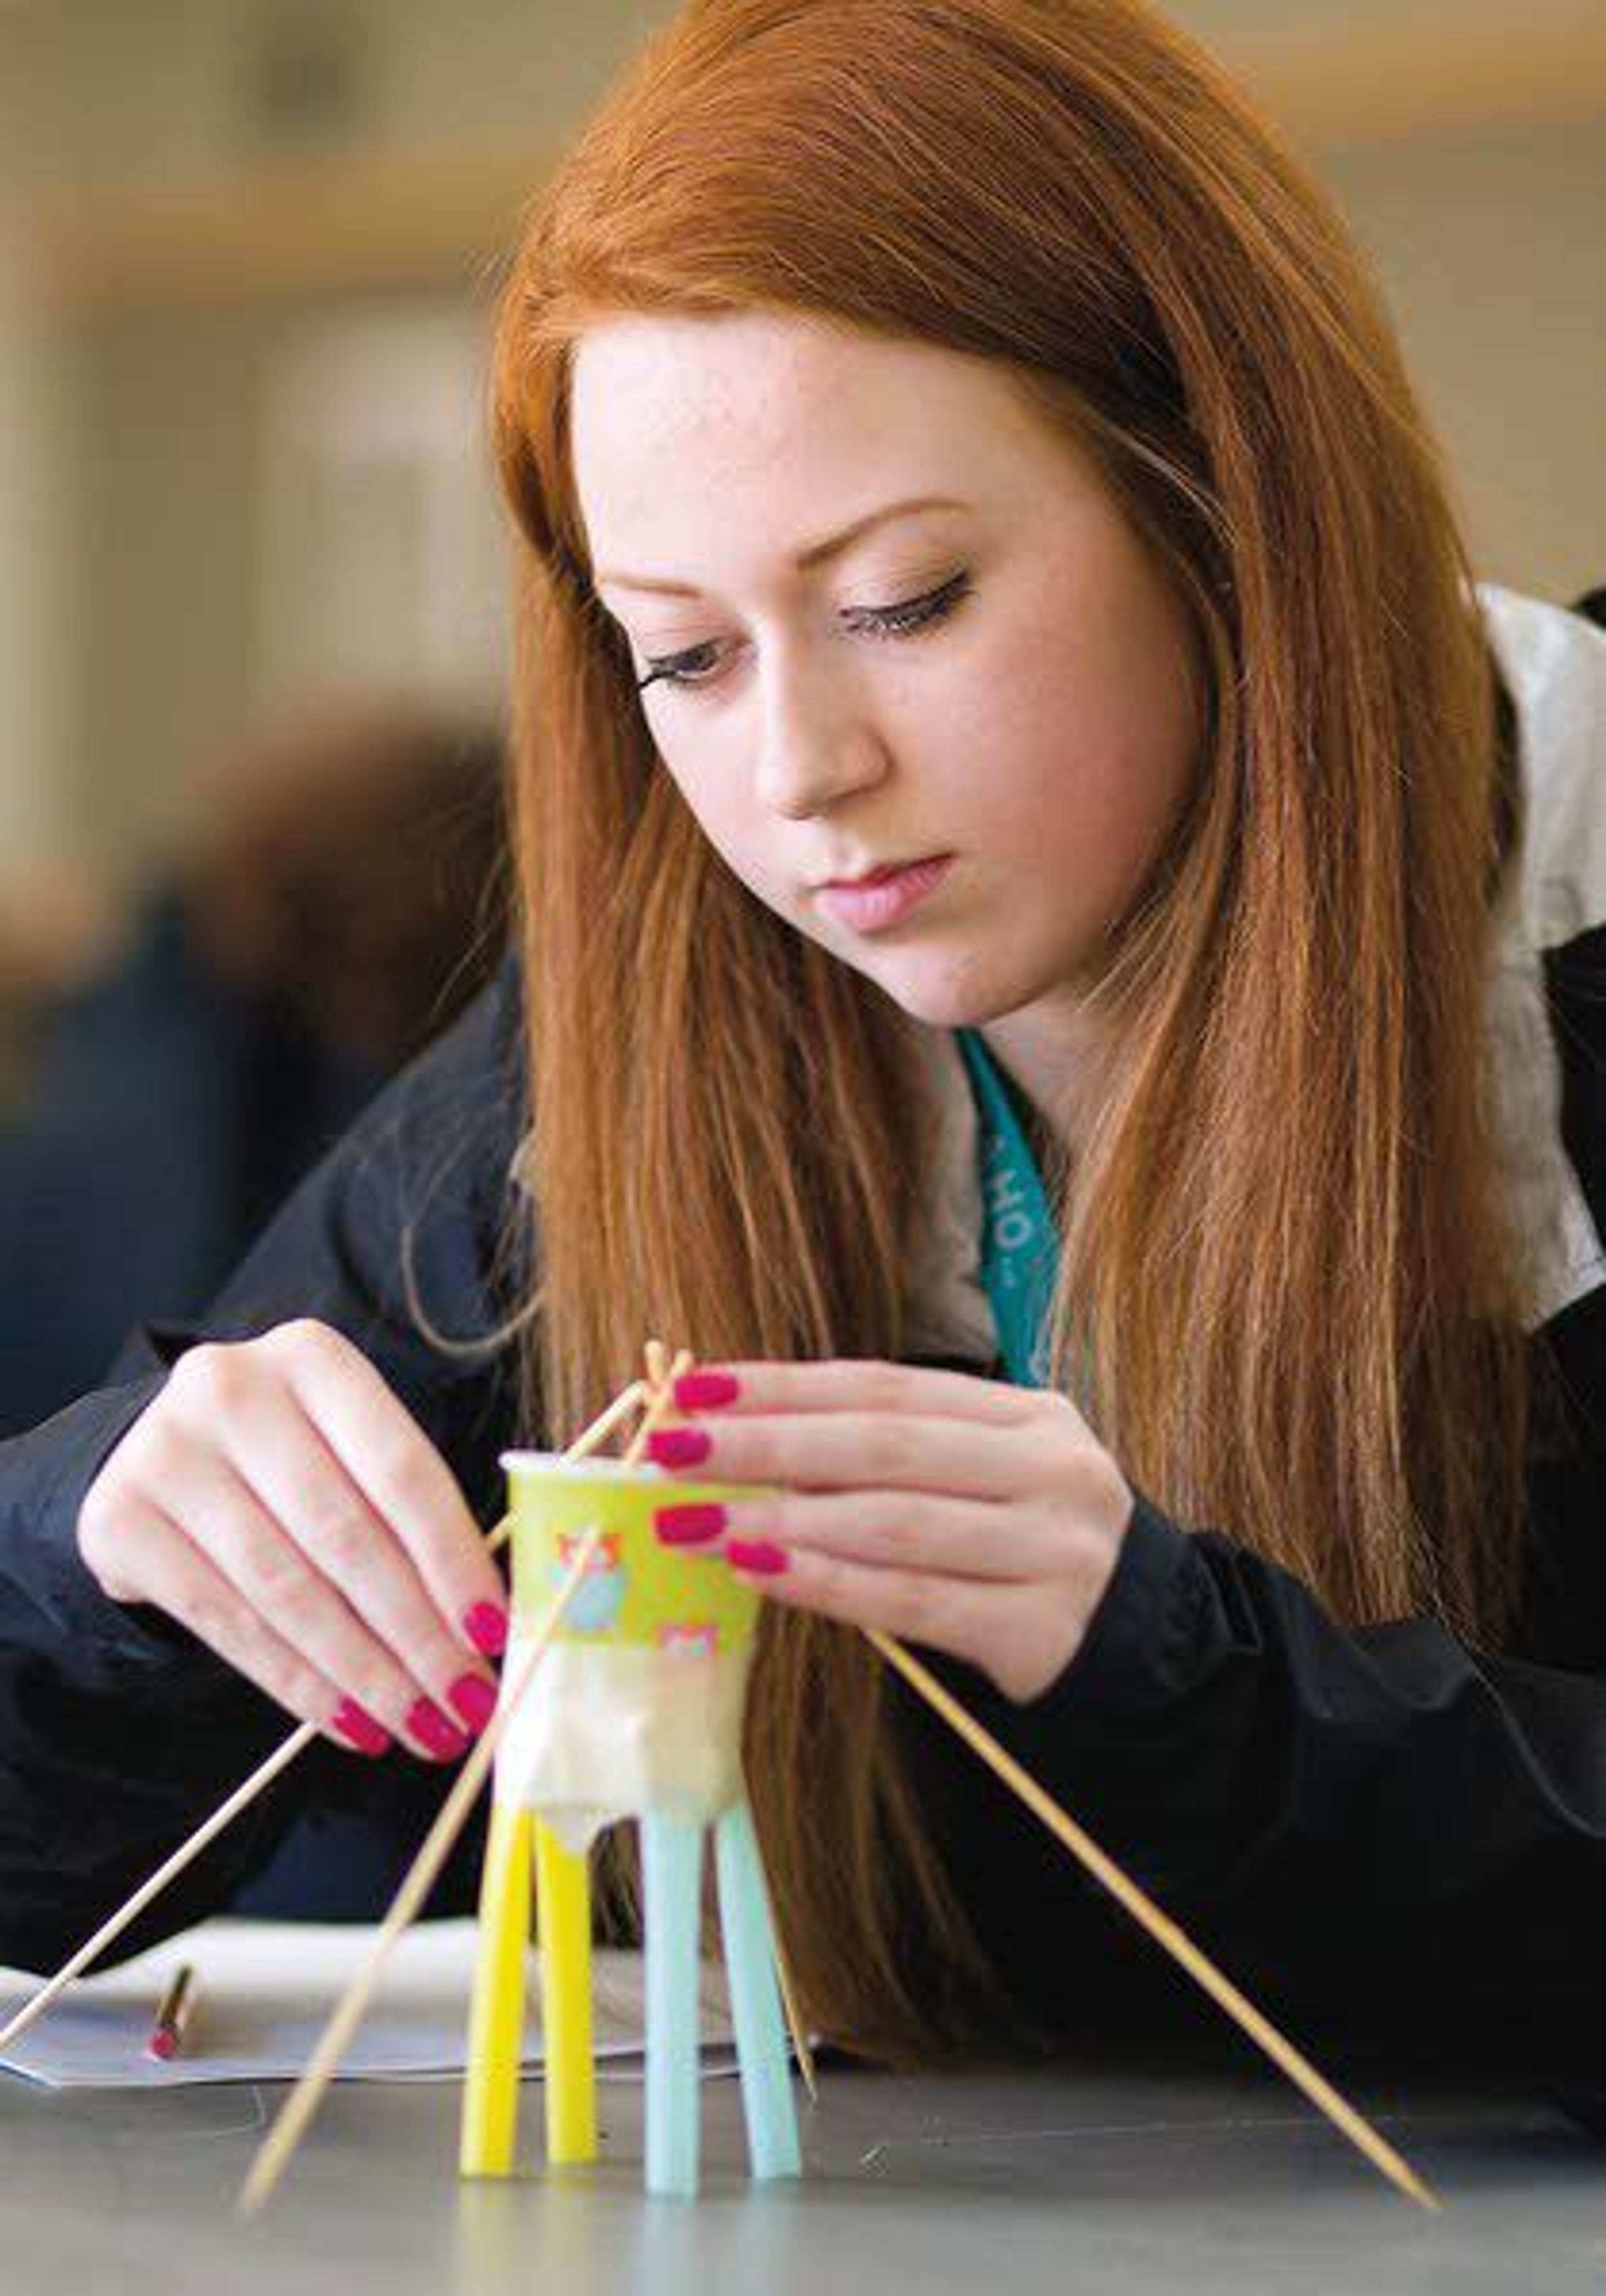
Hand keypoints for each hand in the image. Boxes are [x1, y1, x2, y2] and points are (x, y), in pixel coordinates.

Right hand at [76, 1319, 510, 1761]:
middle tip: (466, 1700)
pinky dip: (298, 1683)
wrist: (167, 1456)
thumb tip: (487, 1624)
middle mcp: (232, 1390)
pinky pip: (226, 1622)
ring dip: (365, 1672)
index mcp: (313, 1357)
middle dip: (417, 1634)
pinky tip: (351, 1723)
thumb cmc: (291, 1458)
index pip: (402, 1472)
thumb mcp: (350, 1450)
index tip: (496, 1632)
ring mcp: (166, 1453)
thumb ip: (410, 1515)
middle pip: (346, 1536)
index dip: (453, 1560)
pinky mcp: (119, 1520)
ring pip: (287, 1589)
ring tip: (420, 1725)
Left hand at [647, 1358, 1134, 1703]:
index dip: (789, 1385)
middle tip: (673, 1451)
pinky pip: (916, 1601)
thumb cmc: (1030, 1550)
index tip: (698, 1387)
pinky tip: (761, 1572)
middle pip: (885, 1446)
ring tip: (697, 1522)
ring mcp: (1053, 1550)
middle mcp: (1051, 1470)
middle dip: (768, 1443)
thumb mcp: (987, 1480)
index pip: (888, 1388)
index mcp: (1031, 1415)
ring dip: (783, 1521)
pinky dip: (830, 1585)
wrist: (1147, 1647)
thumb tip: (750, 1444)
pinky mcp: (1040, 1628)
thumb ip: (895, 1459)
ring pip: (896, 1523)